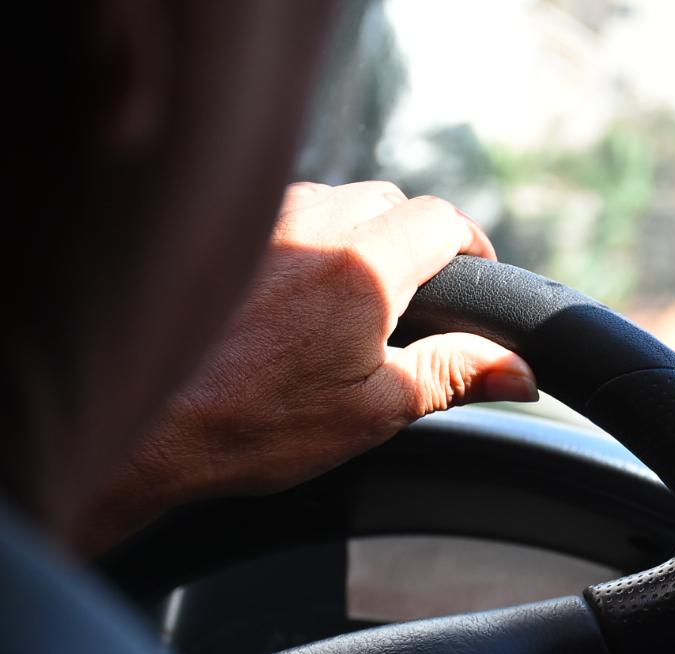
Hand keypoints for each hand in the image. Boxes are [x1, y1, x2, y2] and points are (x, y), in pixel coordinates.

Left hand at [77, 181, 536, 552]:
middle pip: (390, 202)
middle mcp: (313, 224)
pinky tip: (290, 294)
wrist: (147, 424)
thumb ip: (455, 375)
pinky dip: (304, 240)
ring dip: (356, 235)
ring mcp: (260, 220)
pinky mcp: (220, 232)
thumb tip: (520, 370)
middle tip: (416, 298)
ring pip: (334, 202)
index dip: (472, 244)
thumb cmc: (258, 422)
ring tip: (350, 298)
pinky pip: (282, 214)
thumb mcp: (376, 408)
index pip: (442, 220)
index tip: (478, 273)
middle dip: (414, 240)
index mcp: (365, 265)